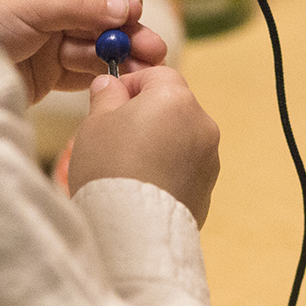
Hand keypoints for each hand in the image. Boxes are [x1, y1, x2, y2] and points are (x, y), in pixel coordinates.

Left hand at [0, 0, 167, 103]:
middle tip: (154, 50)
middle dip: (127, 32)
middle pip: (99, 15)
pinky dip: (101, 75)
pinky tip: (119, 82)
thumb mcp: (29, 3)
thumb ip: (80, 5)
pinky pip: (81, 71)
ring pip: (94, 45)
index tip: (136, 13)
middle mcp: (47, 6)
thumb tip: (126, 7)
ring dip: (119, 56)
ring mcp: (47, 40)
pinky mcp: (45, 73)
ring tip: (144, 71)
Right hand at [69, 66, 219, 226]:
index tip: (110, 101)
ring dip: (159, 142)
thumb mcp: (95, 123)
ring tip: (127, 166)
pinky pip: (185, 166)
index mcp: (175, 99)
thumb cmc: (110, 170)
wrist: (132, 231)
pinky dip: (168, 169)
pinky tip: (142, 185)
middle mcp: (202, 124)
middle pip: (172, 105)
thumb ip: (106, 96)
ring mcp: (209, 158)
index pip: (156, 73)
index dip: (130, 84)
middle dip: (145, 113)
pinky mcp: (208, 187)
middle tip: (115, 135)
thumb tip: (110, 84)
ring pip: (180, 136)